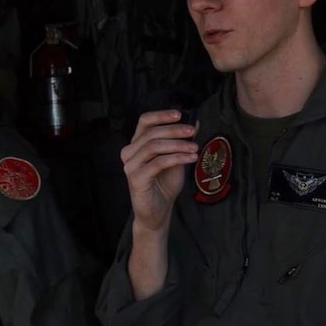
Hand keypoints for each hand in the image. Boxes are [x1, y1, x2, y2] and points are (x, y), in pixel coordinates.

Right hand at [121, 110, 197, 231]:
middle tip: (193, 131)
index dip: (161, 115)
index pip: (144, 122)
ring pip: (154, 146)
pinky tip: (191, 158)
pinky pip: (158, 163)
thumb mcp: (176, 158)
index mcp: (136, 144)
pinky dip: (177, 158)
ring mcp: (130, 165)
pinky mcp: (136, 178)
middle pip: (151, 133)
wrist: (158, 211)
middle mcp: (129, 152)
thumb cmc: (164, 184)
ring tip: (195, 148)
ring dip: (177, 144)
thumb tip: (195, 124)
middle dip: (174, 130)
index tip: (179, 114)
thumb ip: (181, 142)